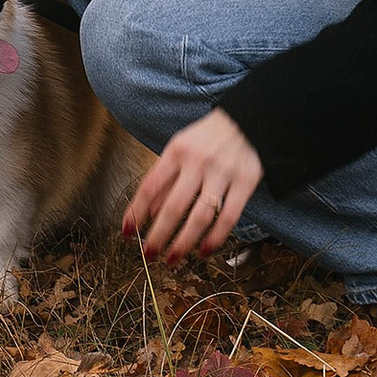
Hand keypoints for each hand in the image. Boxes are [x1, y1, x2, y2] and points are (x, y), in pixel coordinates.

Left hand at [123, 109, 262, 263]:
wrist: (249, 118)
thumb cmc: (208, 137)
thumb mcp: (180, 149)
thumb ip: (164, 179)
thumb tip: (148, 212)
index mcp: (177, 151)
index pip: (150, 186)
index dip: (136, 212)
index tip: (127, 233)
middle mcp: (198, 162)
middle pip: (173, 207)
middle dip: (158, 235)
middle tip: (149, 254)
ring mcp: (223, 174)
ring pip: (200, 216)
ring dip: (184, 242)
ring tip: (173, 258)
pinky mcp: (245, 183)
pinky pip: (228, 217)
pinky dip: (216, 238)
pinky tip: (204, 250)